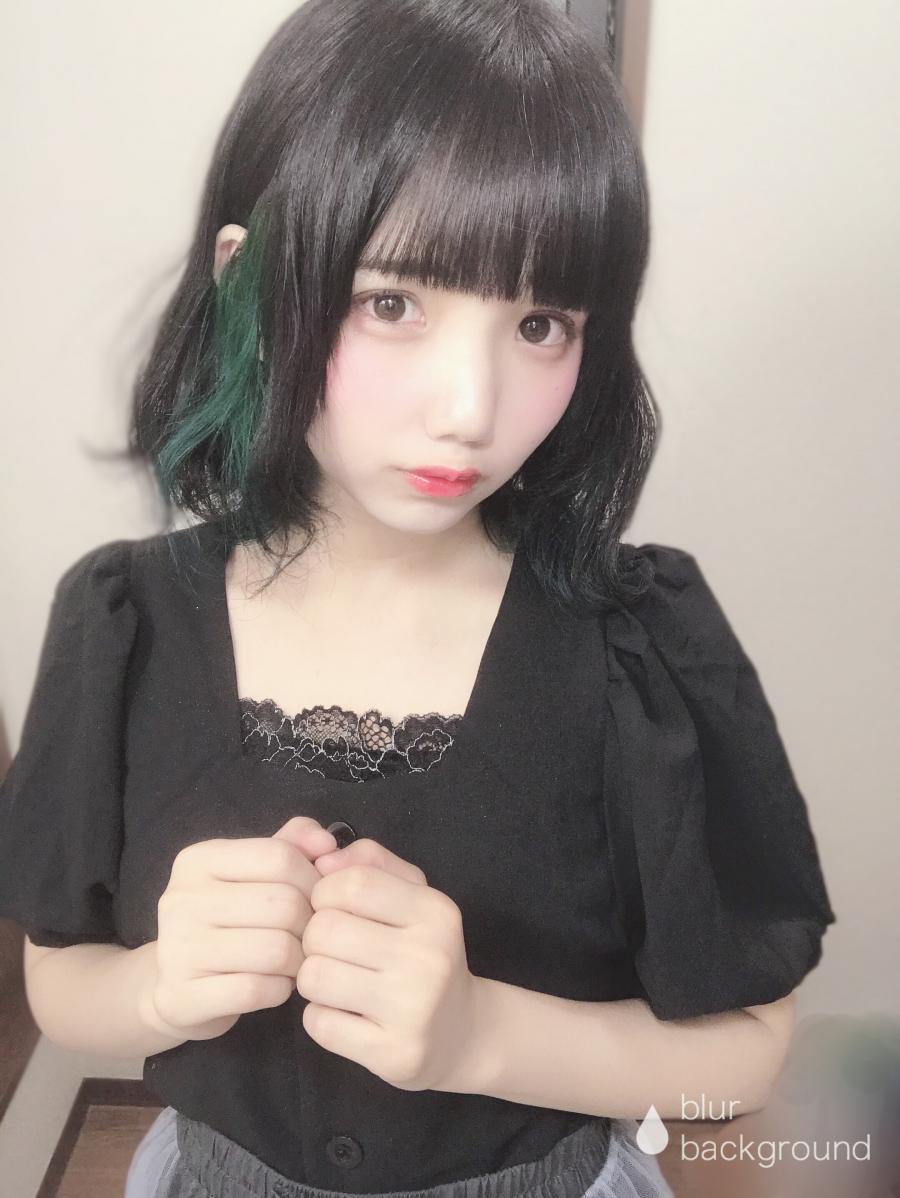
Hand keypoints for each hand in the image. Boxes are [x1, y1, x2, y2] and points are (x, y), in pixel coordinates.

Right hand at [145, 817, 337, 1041]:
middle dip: (310, 925)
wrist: (176, 989)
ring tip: (293, 961)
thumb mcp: (254, 873)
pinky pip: (258, 990)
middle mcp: (181, 898)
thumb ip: (293, 844)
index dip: (314, 879)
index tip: (317, 899)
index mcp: (199, 859)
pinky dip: (279, 990)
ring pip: (277, 950)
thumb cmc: (229, 922)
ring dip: (299, 961)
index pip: (279, 856)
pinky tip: (274, 986)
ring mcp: (177, 949)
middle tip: (308, 937)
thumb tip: (328, 844)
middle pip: (284, 904)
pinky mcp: (182, 997)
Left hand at [298, 837, 488, 1092]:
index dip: (325, 893)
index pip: (351, 884)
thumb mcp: (413, 894)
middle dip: (314, 938)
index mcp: (435, 912)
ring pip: (314, 977)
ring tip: (336, 980)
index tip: (332, 908)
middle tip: (332, 950)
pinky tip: (345, 1014)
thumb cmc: (425, 952)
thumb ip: (370, 862)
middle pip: (323, 930)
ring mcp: (414, 1010)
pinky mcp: (393, 1054)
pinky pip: (319, 1023)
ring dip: (313, 978)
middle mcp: (429, 958)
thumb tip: (322, 858)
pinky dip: (320, 1016)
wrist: (463, 1032)